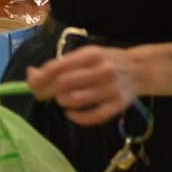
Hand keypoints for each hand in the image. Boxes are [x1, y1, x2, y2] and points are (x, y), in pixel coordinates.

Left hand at [27, 45, 141, 126]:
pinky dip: (77, 118)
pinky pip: (92, 117)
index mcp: (92, 54)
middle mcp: (103, 70)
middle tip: (46, 95)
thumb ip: (60, 64)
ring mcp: (111, 88)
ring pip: (75, 100)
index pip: (57, 67)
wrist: (140, 69)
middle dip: (48, 92)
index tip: (34, 84)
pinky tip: (73, 113)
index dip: (40, 78)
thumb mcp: (86, 56)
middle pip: (63, 84)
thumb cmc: (107, 61)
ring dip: (62, 102)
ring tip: (64, 99)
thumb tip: (30, 75)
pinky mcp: (118, 105)